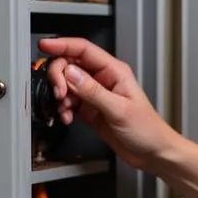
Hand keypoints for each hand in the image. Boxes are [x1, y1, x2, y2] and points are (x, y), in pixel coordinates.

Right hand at [38, 37, 172, 169]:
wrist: (152, 152)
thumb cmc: (147, 129)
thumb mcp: (119, 109)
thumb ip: (93, 91)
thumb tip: (70, 73)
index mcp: (114, 71)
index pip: (83, 49)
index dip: (62, 45)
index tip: (44, 46)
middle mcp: (103, 79)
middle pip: (70, 65)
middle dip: (58, 77)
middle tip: (59, 93)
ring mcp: (95, 94)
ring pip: (66, 84)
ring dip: (60, 96)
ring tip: (65, 108)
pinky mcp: (89, 109)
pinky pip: (68, 101)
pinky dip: (63, 108)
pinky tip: (67, 117)